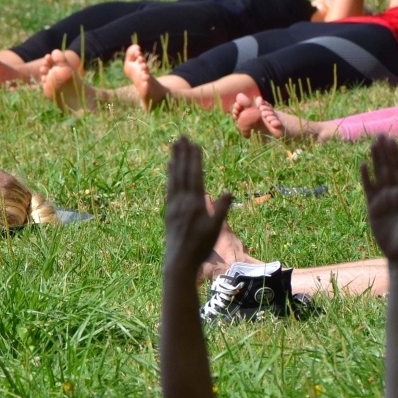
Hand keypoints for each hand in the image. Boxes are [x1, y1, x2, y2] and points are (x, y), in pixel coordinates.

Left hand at [163, 137, 231, 277]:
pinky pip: (169, 187)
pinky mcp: (168, 210)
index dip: (195, 159)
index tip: (195, 144)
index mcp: (195, 203)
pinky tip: (169, 167)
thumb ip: (222, 209)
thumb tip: (229, 191)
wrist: (179, 261)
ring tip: (174, 146)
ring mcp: (173, 204)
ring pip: (174, 177)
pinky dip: (170, 175)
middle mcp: (182, 200)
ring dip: (175, 160)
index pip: (195, 175)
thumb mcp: (215, 229)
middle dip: (183, 153)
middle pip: (182, 172)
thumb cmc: (201, 247)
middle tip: (182, 136)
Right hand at [361, 136, 397, 262]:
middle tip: (381, 135)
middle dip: (385, 152)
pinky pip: (368, 188)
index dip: (396, 156)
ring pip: (379, 175)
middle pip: (389, 168)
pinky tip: (363, 165)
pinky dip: (366, 177)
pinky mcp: (373, 208)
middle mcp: (396, 194)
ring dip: (376, 160)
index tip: (392, 141)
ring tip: (372, 144)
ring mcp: (384, 200)